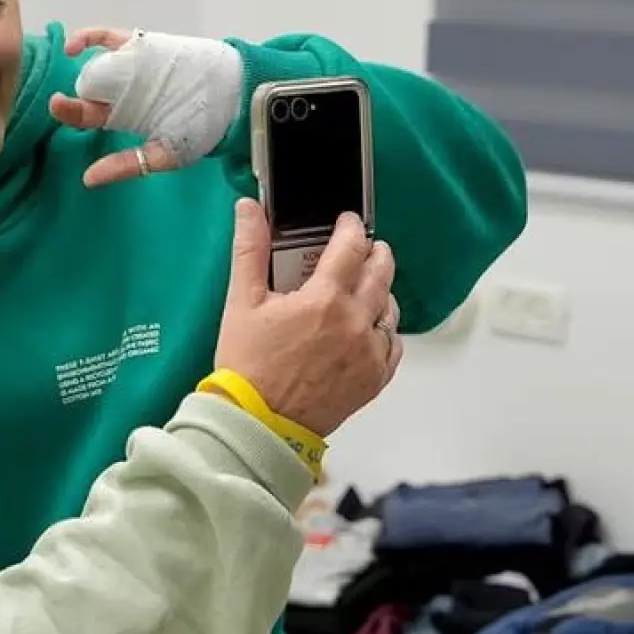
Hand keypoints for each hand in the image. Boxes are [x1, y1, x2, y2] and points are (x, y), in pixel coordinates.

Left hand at [47, 27, 245, 187]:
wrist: (235, 95)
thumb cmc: (203, 128)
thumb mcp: (165, 154)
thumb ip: (128, 165)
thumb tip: (88, 179)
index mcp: (125, 116)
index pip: (89, 116)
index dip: (71, 113)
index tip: (59, 109)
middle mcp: (123, 91)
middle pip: (88, 90)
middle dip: (71, 96)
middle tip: (59, 102)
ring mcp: (131, 66)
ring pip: (96, 63)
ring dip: (79, 66)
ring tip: (69, 68)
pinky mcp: (142, 45)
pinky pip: (109, 38)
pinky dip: (89, 38)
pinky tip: (73, 46)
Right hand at [213, 199, 400, 435]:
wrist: (258, 423)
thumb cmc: (247, 365)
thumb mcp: (241, 303)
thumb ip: (250, 250)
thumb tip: (249, 210)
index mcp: (324, 299)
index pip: (351, 247)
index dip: (351, 228)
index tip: (347, 223)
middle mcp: (355, 322)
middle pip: (381, 272)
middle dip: (375, 253)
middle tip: (366, 248)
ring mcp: (369, 352)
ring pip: (390, 308)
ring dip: (381, 291)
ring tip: (365, 289)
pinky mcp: (374, 379)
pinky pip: (393, 345)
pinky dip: (384, 331)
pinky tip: (368, 329)